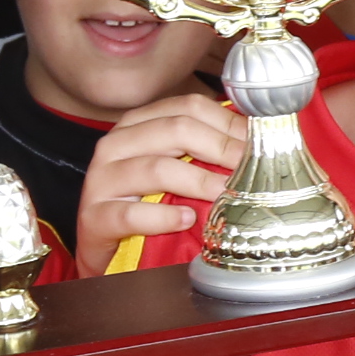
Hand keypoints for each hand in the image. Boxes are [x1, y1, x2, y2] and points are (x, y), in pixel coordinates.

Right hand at [75, 92, 246, 264]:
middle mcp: (116, 145)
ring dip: (199, 181)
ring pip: (157, 168)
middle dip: (221, 148)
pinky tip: (187, 220)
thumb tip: (257, 141)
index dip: (229, 123)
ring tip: (226, 195)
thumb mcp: (176, 170)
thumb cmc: (145, 205)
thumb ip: (205, 152)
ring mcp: (101, 180)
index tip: (260, 144)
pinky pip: (131, 213)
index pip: (189, 107)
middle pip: (176, 130)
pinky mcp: (94, 217)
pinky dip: (163, 217)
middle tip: (252, 170)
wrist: (104, 248)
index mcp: (138, 125)